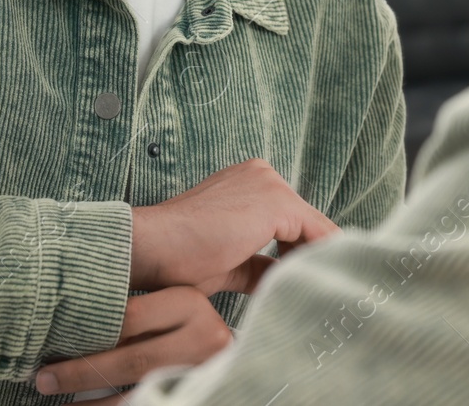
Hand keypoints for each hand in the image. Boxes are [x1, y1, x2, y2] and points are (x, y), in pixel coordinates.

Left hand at [34, 286, 231, 396]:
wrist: (235, 358)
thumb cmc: (188, 328)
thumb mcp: (169, 308)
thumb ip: (136, 313)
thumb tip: (72, 317)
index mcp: (190, 303)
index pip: (130, 317)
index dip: (88, 330)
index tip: (52, 337)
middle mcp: (203, 337)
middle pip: (132, 359)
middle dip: (82, 372)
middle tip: (43, 378)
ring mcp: (202, 371)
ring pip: (137, 393)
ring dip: (91, 403)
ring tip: (56, 403)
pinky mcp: (195, 396)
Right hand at [131, 159, 338, 295]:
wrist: (152, 247)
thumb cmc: (177, 257)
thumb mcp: (229, 263)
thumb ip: (257, 266)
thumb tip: (281, 281)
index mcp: (248, 182)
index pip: (290, 221)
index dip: (298, 256)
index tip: (301, 284)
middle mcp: (262, 174)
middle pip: (305, 223)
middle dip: (307, 259)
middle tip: (307, 293)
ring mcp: (271, 184)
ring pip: (313, 229)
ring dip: (312, 262)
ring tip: (306, 293)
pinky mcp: (277, 202)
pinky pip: (317, 234)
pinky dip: (316, 260)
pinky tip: (309, 284)